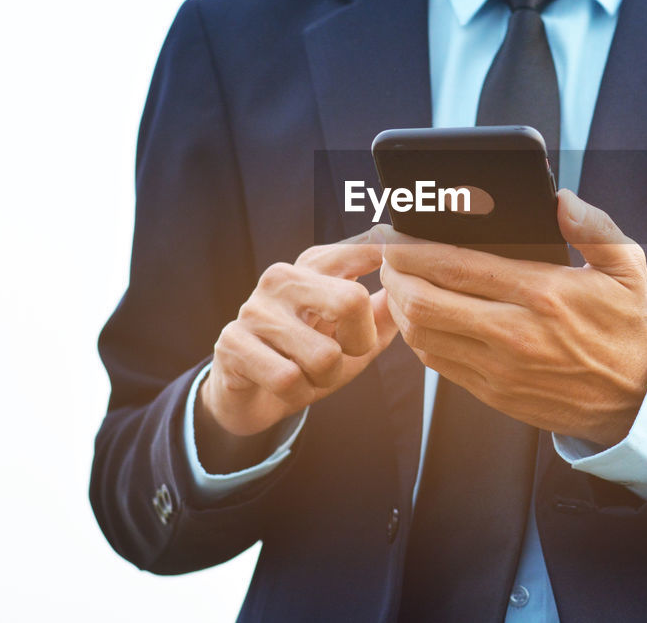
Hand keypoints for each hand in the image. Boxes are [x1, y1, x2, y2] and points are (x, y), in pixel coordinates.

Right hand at [196, 227, 396, 471]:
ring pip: (324, 355)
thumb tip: (414, 285)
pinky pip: (288, 379)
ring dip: (326, 377)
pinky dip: (298, 393)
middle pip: (351, 300)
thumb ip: (386, 313)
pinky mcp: (232, 343)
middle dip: (360, 342)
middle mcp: (283, 278)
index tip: (400, 264)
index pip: (362, 249)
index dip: (388, 258)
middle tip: (347, 352)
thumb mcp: (355, 338)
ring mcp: (255, 309)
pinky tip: (286, 385)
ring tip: (311, 373)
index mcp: (314, 267)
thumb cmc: (310, 359)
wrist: (252, 396)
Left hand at [380, 189, 646, 446]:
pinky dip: (419, 336)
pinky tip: (420, 316)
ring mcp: (501, 369)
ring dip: (399, 307)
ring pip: (422, 337)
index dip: (412, 248)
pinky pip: (438, 363)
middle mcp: (516, 334)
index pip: (456, 267)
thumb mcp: (627, 267)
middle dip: (394, 275)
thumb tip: (560, 199)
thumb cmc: (627, 325)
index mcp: (543, 294)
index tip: (394, 234)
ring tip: (397, 282)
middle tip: (387, 256)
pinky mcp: (494, 393)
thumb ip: (594, 226)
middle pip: (424, 304)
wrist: (637, 398)